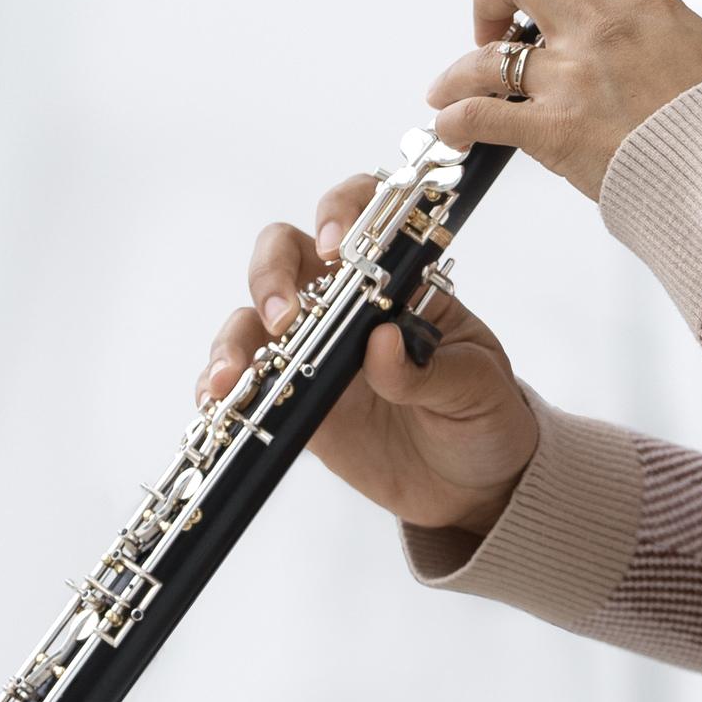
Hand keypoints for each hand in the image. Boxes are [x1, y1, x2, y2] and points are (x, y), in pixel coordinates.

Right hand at [200, 173, 536, 536]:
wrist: (471, 488)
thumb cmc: (483, 419)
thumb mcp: (476, 389)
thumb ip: (430, 370)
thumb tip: (383, 344)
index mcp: (400, 283)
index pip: (363, 219)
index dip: (340, 212)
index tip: (334, 247)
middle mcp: (348, 304)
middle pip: (286, 253)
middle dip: (271, 273)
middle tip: (282, 317)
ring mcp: (314, 349)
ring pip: (253, 316)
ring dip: (235, 337)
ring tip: (232, 376)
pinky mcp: (293, 398)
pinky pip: (244, 379)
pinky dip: (221, 382)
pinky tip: (219, 399)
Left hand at [422, 0, 701, 197]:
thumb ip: (667, 31)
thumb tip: (657, 31)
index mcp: (641, 3)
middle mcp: (600, 30)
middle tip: (496, 24)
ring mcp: (573, 80)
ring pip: (488, 53)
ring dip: (460, 69)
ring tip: (448, 87)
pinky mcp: (556, 132)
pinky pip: (482, 116)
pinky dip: (457, 120)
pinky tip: (452, 126)